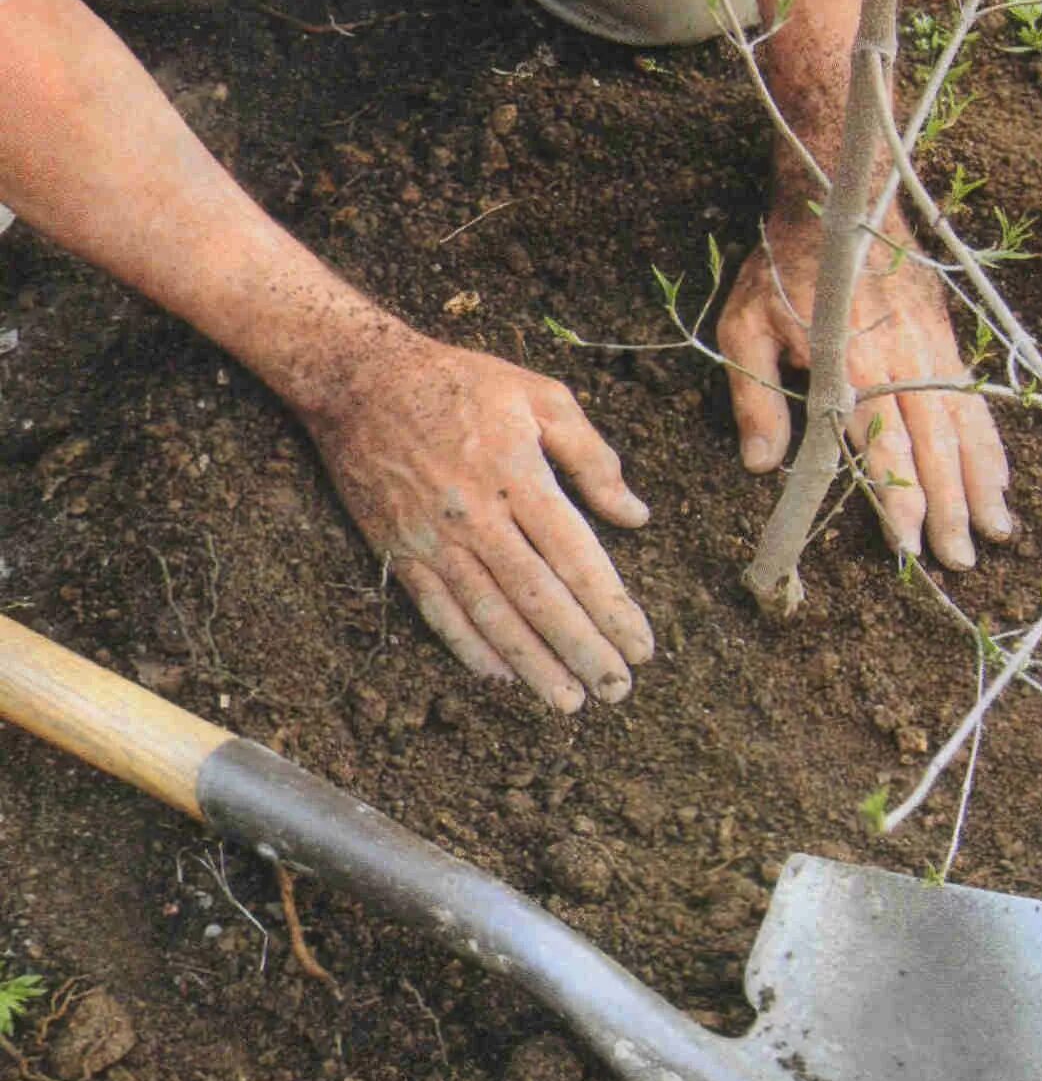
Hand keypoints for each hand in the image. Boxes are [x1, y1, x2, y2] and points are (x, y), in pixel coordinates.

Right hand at [305, 328, 653, 710]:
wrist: (360, 380)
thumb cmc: (462, 383)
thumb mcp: (540, 395)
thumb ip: (592, 457)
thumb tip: (635, 516)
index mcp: (518, 475)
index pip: (575, 556)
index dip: (611, 607)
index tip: (642, 645)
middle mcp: (476, 515)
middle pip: (538, 598)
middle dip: (582, 649)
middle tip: (618, 690)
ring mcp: (434, 539)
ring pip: (490, 615)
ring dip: (532, 664)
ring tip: (568, 701)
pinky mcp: (399, 551)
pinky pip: (438, 611)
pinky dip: (471, 647)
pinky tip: (502, 675)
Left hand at [717, 212, 1010, 567]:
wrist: (844, 199)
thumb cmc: (785, 270)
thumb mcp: (746, 328)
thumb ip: (756, 399)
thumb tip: (761, 467)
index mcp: (852, 362)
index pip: (883, 442)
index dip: (897, 495)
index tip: (908, 542)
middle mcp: (903, 358)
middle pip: (935, 444)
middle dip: (950, 507)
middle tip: (959, 559)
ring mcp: (933, 348)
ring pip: (966, 425)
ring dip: (982, 483)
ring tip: (997, 533)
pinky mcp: (948, 339)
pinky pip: (975, 400)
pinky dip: (991, 444)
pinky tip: (1000, 481)